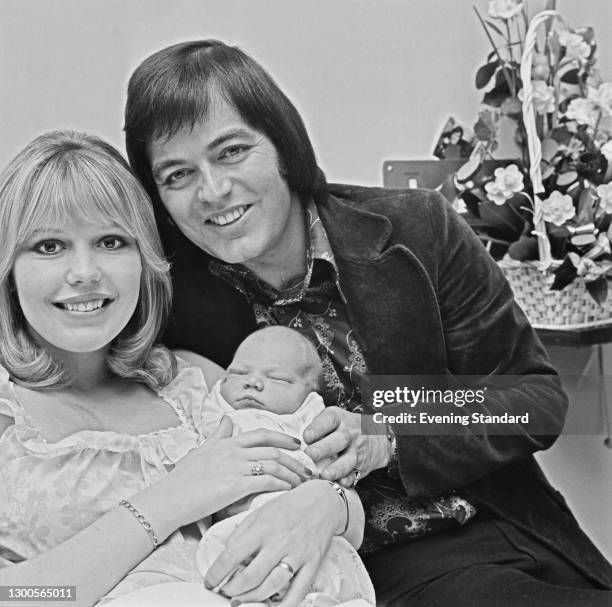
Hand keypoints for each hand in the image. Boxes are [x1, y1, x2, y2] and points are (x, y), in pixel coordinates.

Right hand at [168, 417, 311, 526]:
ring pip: (273, 464)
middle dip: (294, 459)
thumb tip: (226, 419)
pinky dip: (282, 484)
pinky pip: (266, 481)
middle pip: (273, 449)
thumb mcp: (200, 450)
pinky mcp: (234, 486)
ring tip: (302, 482)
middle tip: (308, 468)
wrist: (167, 500)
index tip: (298, 443)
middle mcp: (233, 451)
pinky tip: (289, 491)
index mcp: (227, 443)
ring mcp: (234, 467)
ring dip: (292, 473)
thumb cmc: (182, 479)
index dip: (283, 437)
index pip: (261, 434)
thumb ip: (217, 435)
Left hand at [204, 480, 343, 605]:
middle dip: (232, 590)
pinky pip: (298, 591)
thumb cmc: (289, 506)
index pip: (233, 554)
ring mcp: (297, 554)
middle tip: (225, 593)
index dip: (217, 572)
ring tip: (241, 600)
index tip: (210, 581)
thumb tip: (227, 552)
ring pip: (271, 586)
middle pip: (251, 576)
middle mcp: (279, 542)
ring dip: (252, 598)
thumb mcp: (261, 511)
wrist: (322, 501)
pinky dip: (285, 605)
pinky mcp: (312, 563)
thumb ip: (242, 531)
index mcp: (263, 527)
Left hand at [303, 407, 390, 487]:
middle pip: (338, 440)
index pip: (329, 419)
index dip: (317, 428)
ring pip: (348, 460)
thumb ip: (316, 425)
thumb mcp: (334, 417)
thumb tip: (292, 439)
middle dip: (323, 449)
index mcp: (339, 418)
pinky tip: (339, 484)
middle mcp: (349, 433)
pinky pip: (355, 474)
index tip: (306, 437)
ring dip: (336, 468)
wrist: (378, 436)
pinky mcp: (361, 466)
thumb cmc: (346, 427)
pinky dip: (347, 480)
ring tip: (323, 475)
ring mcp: (357, 450)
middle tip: (309, 455)